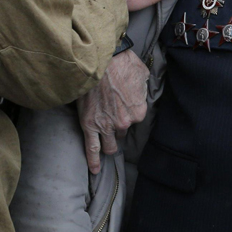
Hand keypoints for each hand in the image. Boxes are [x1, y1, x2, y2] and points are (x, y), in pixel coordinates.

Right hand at [77, 51, 149, 173]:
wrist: (100, 61)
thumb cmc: (122, 64)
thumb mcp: (142, 74)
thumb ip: (142, 88)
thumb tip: (139, 88)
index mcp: (139, 111)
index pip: (135, 120)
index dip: (129, 114)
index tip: (123, 107)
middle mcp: (124, 122)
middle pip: (122, 133)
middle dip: (118, 130)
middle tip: (112, 122)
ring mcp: (106, 126)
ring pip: (109, 146)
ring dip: (108, 145)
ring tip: (106, 147)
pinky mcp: (89, 126)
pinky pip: (92, 149)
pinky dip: (93, 161)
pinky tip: (95, 170)